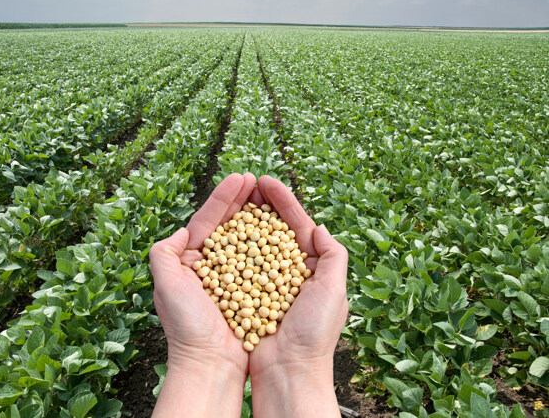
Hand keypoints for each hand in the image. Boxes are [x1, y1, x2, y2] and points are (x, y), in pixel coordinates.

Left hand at [149, 171, 256, 379]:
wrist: (209, 365)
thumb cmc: (186, 327)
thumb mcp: (165, 285)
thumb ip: (164, 253)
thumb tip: (181, 231)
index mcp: (190, 261)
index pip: (208, 220)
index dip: (224, 197)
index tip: (240, 177)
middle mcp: (212, 266)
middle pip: (228, 224)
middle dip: (241, 200)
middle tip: (256, 179)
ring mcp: (232, 277)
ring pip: (246, 238)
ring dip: (256, 216)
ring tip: (268, 195)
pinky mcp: (250, 290)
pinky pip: (260, 261)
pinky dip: (268, 243)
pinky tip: (279, 228)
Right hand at [247, 175, 347, 417]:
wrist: (288, 374)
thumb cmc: (314, 335)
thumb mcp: (334, 291)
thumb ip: (333, 255)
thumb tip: (319, 227)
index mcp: (312, 267)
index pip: (297, 223)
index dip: (282, 200)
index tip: (265, 180)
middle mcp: (288, 271)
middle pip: (273, 227)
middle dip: (261, 203)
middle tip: (246, 181)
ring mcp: (265, 281)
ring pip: (253, 241)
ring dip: (244, 218)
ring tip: (233, 198)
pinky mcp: (245, 293)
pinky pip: (237, 264)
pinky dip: (230, 246)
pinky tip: (221, 231)